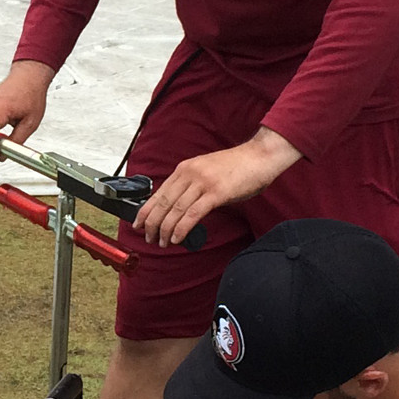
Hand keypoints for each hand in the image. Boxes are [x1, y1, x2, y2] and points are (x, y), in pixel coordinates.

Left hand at [133, 127, 302, 246]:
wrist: (261, 156)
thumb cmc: (236, 167)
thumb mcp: (205, 172)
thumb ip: (190, 187)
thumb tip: (176, 209)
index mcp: (184, 169)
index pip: (158, 193)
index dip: (145, 212)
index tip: (138, 225)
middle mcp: (190, 174)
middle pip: (163, 204)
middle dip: (153, 225)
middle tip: (150, 239)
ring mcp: (203, 183)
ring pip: (175, 211)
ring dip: (166, 231)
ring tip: (163, 242)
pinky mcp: (216, 193)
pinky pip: (192, 214)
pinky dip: (182, 229)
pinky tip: (177, 238)